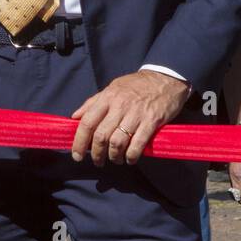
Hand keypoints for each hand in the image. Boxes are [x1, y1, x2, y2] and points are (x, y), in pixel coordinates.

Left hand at [70, 70, 191, 165]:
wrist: (165, 78)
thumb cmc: (136, 85)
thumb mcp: (111, 88)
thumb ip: (93, 103)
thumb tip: (75, 117)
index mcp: (107, 98)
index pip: (87, 122)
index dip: (79, 141)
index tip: (77, 154)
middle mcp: (119, 106)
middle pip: (101, 135)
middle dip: (96, 153)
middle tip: (97, 161)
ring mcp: (136, 114)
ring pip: (118, 142)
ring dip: (114, 156)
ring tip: (115, 160)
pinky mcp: (152, 121)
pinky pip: (138, 143)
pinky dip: (132, 155)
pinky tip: (130, 159)